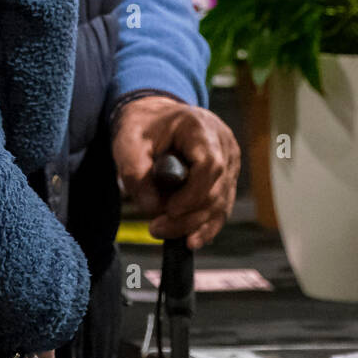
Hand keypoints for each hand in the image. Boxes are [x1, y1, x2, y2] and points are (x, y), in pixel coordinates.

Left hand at [112, 96, 240, 250]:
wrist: (155, 118)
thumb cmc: (142, 128)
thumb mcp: (128, 143)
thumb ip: (135, 172)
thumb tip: (153, 208)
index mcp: (200, 127)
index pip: (210, 165)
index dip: (193, 193)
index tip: (168, 210)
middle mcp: (223, 143)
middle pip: (217, 189)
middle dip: (188, 216)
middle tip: (156, 228)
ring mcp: (230, 160)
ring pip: (222, 202)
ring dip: (195, 224)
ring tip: (164, 231)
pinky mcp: (228, 177)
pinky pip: (222, 206)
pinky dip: (206, 225)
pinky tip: (189, 239)